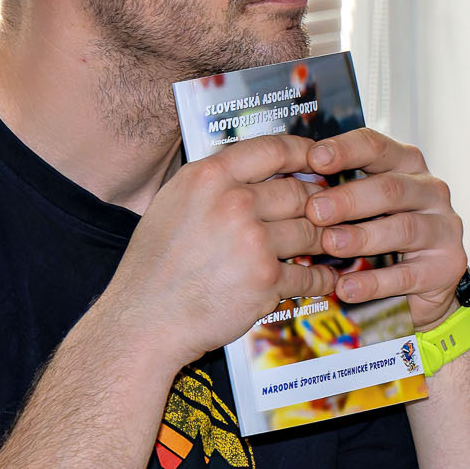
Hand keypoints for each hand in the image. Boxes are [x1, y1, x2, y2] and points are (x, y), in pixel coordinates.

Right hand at [101, 134, 335, 366]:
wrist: (145, 319)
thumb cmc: (155, 266)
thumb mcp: (173, 204)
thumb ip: (213, 184)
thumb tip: (252, 171)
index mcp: (209, 177)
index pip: (272, 149)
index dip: (303, 152)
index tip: (317, 159)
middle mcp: (233, 203)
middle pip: (298, 192)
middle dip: (316, 203)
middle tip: (323, 211)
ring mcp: (253, 242)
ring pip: (309, 231)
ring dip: (321, 240)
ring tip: (324, 244)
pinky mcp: (266, 280)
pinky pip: (309, 274)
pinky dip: (321, 278)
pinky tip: (324, 278)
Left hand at [303, 128, 466, 331]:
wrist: (426, 280)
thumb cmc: (381, 229)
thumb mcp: (365, 201)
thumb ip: (337, 185)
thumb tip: (285, 174)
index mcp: (407, 165)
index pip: (377, 146)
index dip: (345, 150)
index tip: (313, 158)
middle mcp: (431, 191)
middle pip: (391, 188)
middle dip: (349, 199)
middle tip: (314, 211)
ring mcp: (444, 228)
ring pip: (404, 229)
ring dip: (363, 237)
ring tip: (330, 245)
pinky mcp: (446, 267)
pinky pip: (408, 274)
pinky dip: (375, 282)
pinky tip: (346, 287)